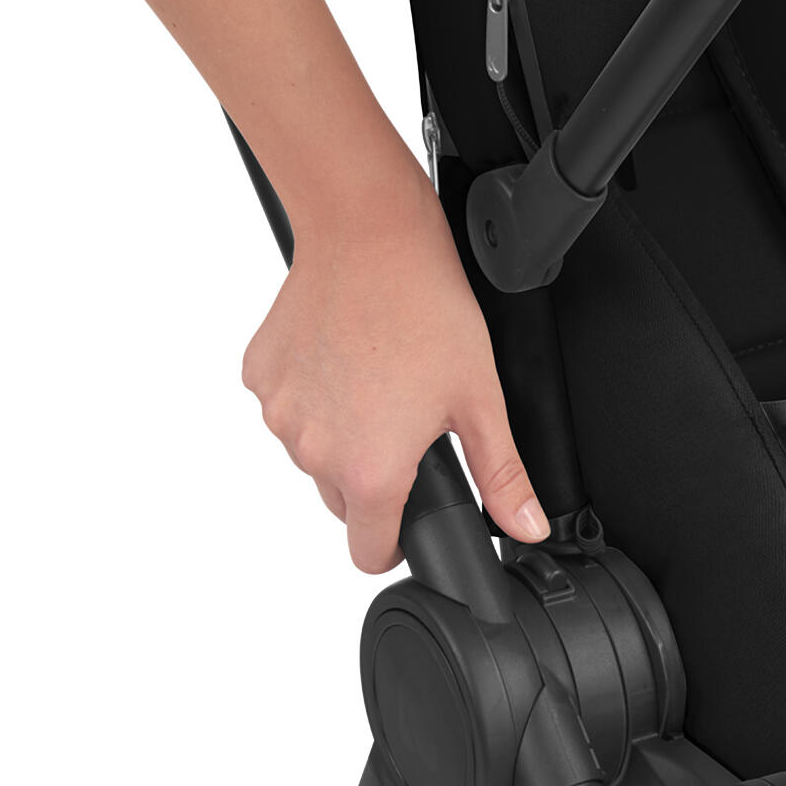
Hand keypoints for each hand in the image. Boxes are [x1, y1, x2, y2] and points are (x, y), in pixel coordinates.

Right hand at [242, 169, 549, 572]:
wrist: (368, 232)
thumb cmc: (426, 307)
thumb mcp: (480, 399)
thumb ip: (502, 476)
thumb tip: (526, 528)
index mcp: (370, 470)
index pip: (368, 553)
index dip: (395, 543)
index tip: (408, 516)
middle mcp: (314, 452)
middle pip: (343, 501)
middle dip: (371, 477)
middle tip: (404, 420)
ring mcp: (280, 415)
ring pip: (312, 454)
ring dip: (338, 436)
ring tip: (375, 380)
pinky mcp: (259, 377)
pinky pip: (287, 409)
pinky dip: (311, 396)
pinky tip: (342, 358)